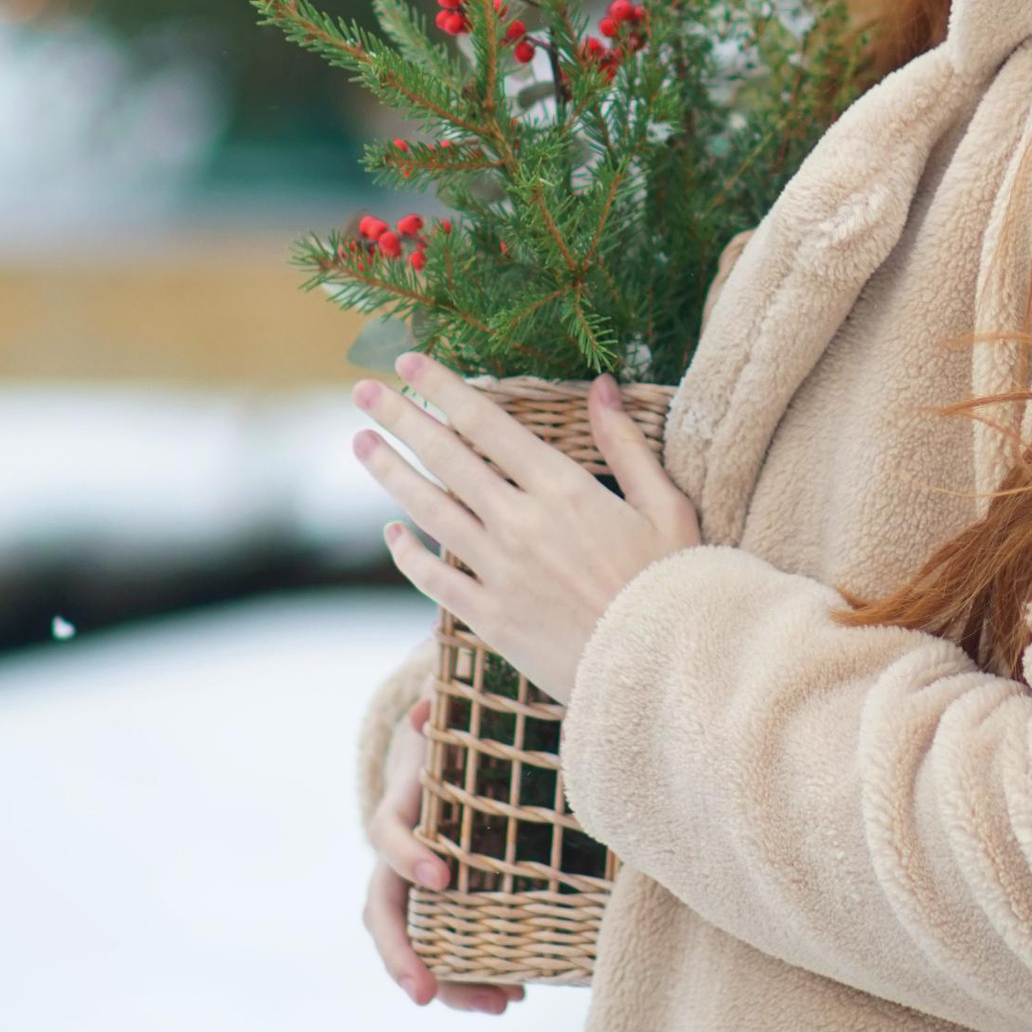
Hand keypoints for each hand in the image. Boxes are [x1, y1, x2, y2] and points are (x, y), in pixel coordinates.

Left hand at [351, 358, 703, 705]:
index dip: (445, 388)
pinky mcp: (490, 619)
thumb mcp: (666, 505)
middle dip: (400, 418)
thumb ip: (626, 444)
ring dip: (390, 474)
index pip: (488, 423)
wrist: (659, 670)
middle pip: (446, 458)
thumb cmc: (672, 584)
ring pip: (429, 512)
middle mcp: (521, 524)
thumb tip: (602, 386)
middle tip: (363, 390)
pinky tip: (392, 534)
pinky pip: (434, 580)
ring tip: (360, 444)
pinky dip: (407, 555)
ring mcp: (499, 572)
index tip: (410, 361)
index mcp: (563, 489)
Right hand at [362, 692, 524, 1016]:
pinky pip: (461, 947)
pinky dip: (482, 974)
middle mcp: (404, 857)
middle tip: (426, 994)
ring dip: (454, 983)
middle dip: (402, 957)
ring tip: (501, 1006)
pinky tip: (516, 994)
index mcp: (403, 807)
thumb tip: (424, 709)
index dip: (409, 856)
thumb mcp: (448, 713)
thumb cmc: (456, 732)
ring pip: (422, 945)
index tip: (443, 876)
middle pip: (386, 916)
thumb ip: (440, 706)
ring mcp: (427, 888)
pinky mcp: (459, 904)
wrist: (458, 752)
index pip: (387, 834)